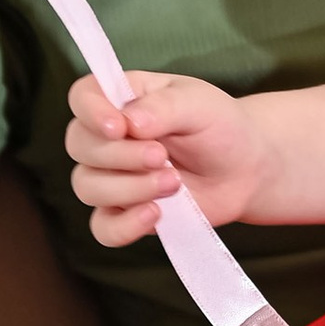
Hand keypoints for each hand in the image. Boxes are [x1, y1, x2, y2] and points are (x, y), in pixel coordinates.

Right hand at [66, 71, 267, 241]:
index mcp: (122, 99)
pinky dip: (124, 226)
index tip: (118, 127)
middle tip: (162, 157)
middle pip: (79, 146)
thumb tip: (128, 124)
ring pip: (88, 187)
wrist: (245, 168)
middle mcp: (108, 138)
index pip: (82, 97)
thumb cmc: (219, 126)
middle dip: (120, 155)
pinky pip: (103, 228)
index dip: (90, 112)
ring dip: (129, 188)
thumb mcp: (199, 103)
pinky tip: (155, 214)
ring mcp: (113, 177)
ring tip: (173, 182)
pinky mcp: (125, 213)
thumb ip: (163, 106)